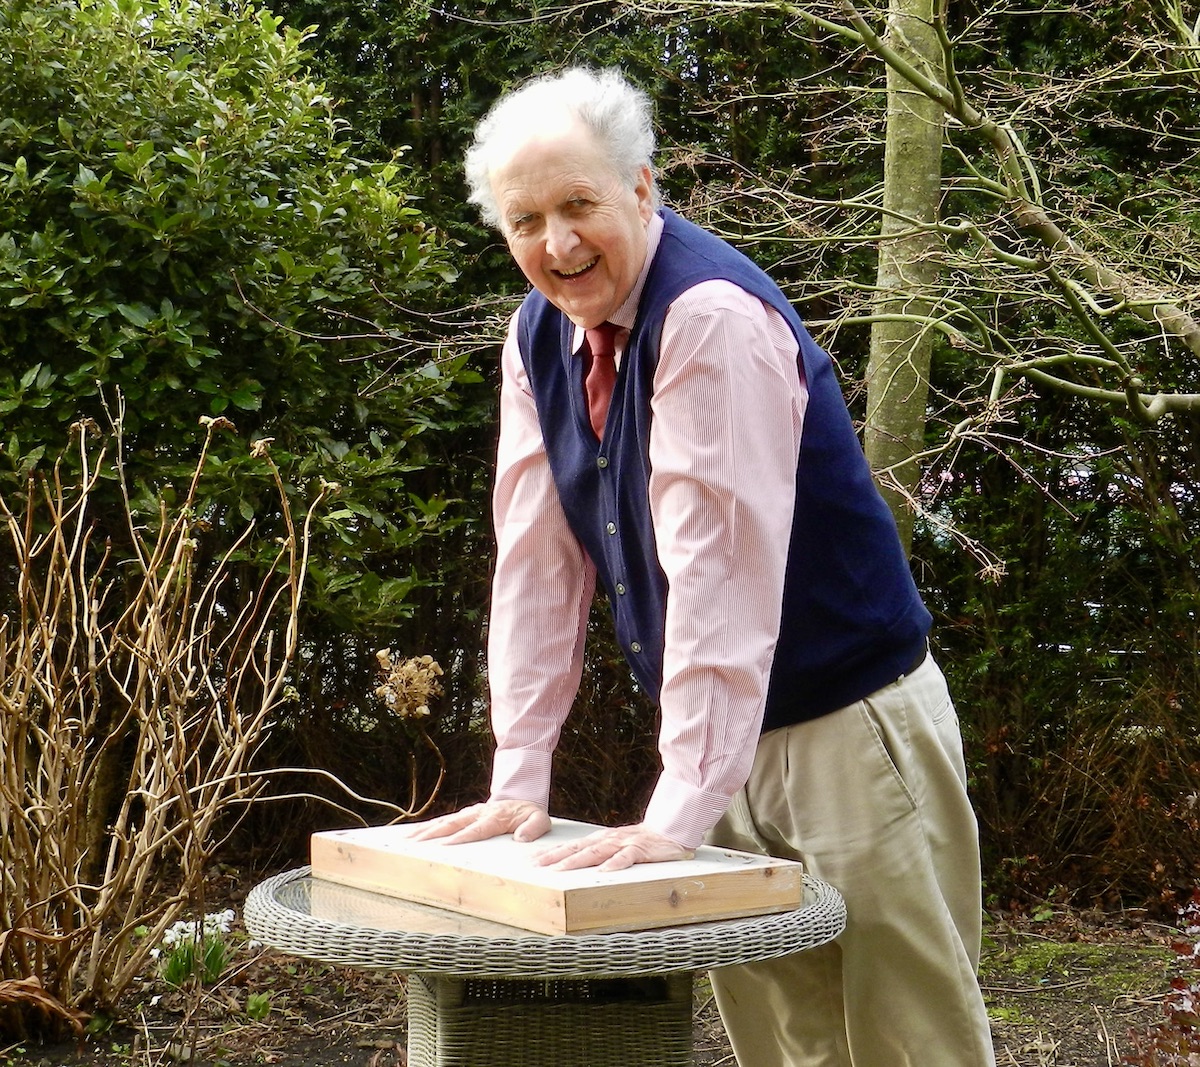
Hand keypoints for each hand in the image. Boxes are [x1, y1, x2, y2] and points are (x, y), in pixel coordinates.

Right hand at [402, 800, 550, 844]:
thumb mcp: (540, 820)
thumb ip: (533, 828)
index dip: (461, 837)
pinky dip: (427, 827)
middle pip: (453, 824)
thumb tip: (520, 837)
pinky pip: (443, 821)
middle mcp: (478, 813)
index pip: (476, 829)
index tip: (445, 845)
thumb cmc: (529, 815)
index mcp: (495, 817)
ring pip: (444, 821)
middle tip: (416, 843)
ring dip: (426, 830)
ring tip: (407, 840)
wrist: (522, 800)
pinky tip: (412, 835)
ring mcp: (469, 813)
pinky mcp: (463, 816)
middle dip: (434, 834)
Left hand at [534, 823, 693, 872]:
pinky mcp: (640, 849)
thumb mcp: (617, 847)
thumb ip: (600, 856)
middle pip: (577, 848)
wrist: (670, 830)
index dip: (552, 853)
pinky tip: (604, 871)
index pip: (572, 846)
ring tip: (559, 870)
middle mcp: (608, 840)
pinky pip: (626, 858)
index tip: (532, 861)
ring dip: (576, 861)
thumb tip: (579, 868)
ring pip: (596, 853)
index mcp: (600, 840)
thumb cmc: (642, 842)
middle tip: (536, 866)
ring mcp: (623, 844)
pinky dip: (614, 864)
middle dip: (556, 857)